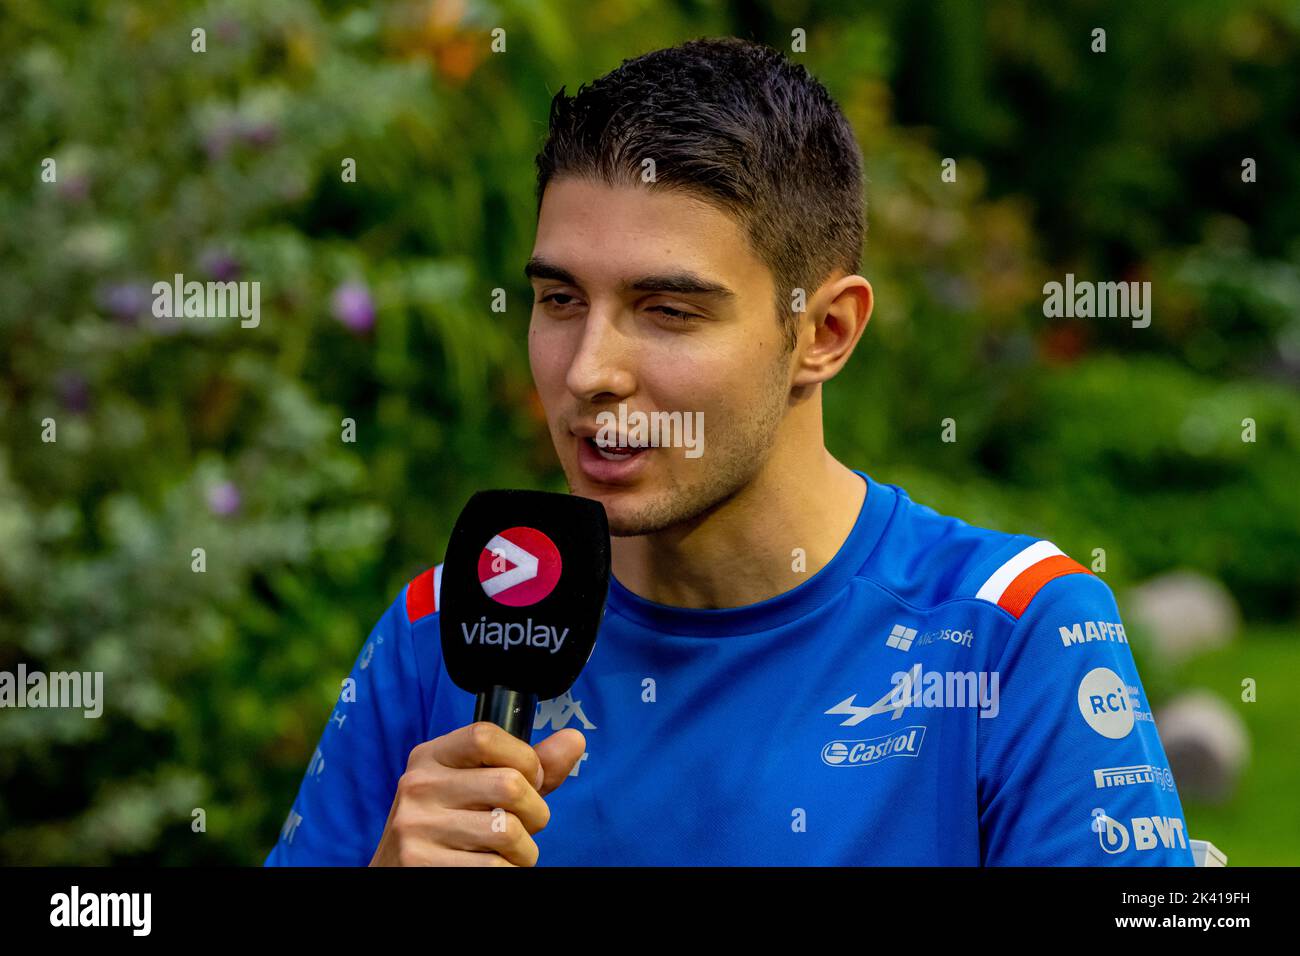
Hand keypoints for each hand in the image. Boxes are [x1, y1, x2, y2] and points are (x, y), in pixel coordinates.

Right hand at [369, 721, 585, 865]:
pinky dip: (509, 872)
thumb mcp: (479, 787)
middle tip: (524, 825)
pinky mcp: (422, 865)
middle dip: (535, 812)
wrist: (397, 872)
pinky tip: (491, 867)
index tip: (531, 780)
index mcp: (430, 757)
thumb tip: (574, 739)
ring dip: (524, 850)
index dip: (524, 759)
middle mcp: (418, 787)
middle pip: (508, 784)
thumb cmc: (452, 826)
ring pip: (507, 831)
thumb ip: (527, 766)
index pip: (485, 736)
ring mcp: (416, 828)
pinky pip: (495, 868)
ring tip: (508, 852)